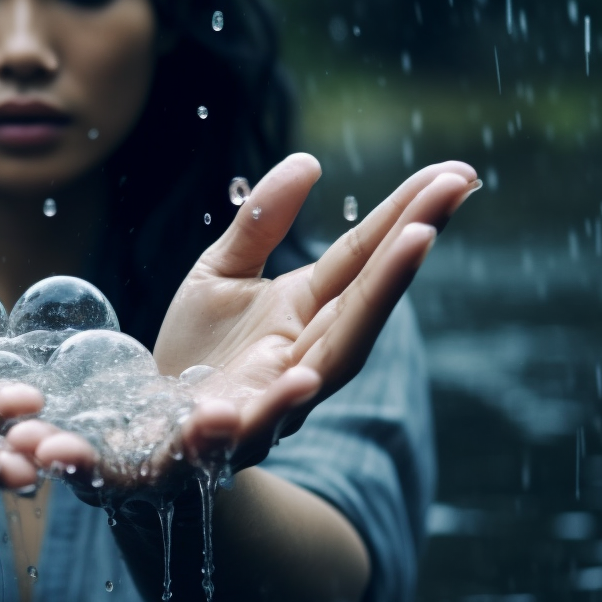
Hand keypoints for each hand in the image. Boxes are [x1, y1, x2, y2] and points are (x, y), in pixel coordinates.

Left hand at [10, 155, 476, 493]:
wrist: (144, 427)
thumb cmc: (195, 351)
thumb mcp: (220, 274)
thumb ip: (260, 223)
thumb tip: (311, 161)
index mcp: (304, 314)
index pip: (362, 260)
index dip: (406, 218)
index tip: (458, 175)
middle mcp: (303, 361)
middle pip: (361, 310)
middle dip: (400, 262)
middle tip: (440, 209)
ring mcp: (270, 403)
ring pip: (326, 368)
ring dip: (366, 317)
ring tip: (408, 253)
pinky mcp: (222, 440)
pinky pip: (247, 428)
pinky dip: (273, 407)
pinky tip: (298, 379)